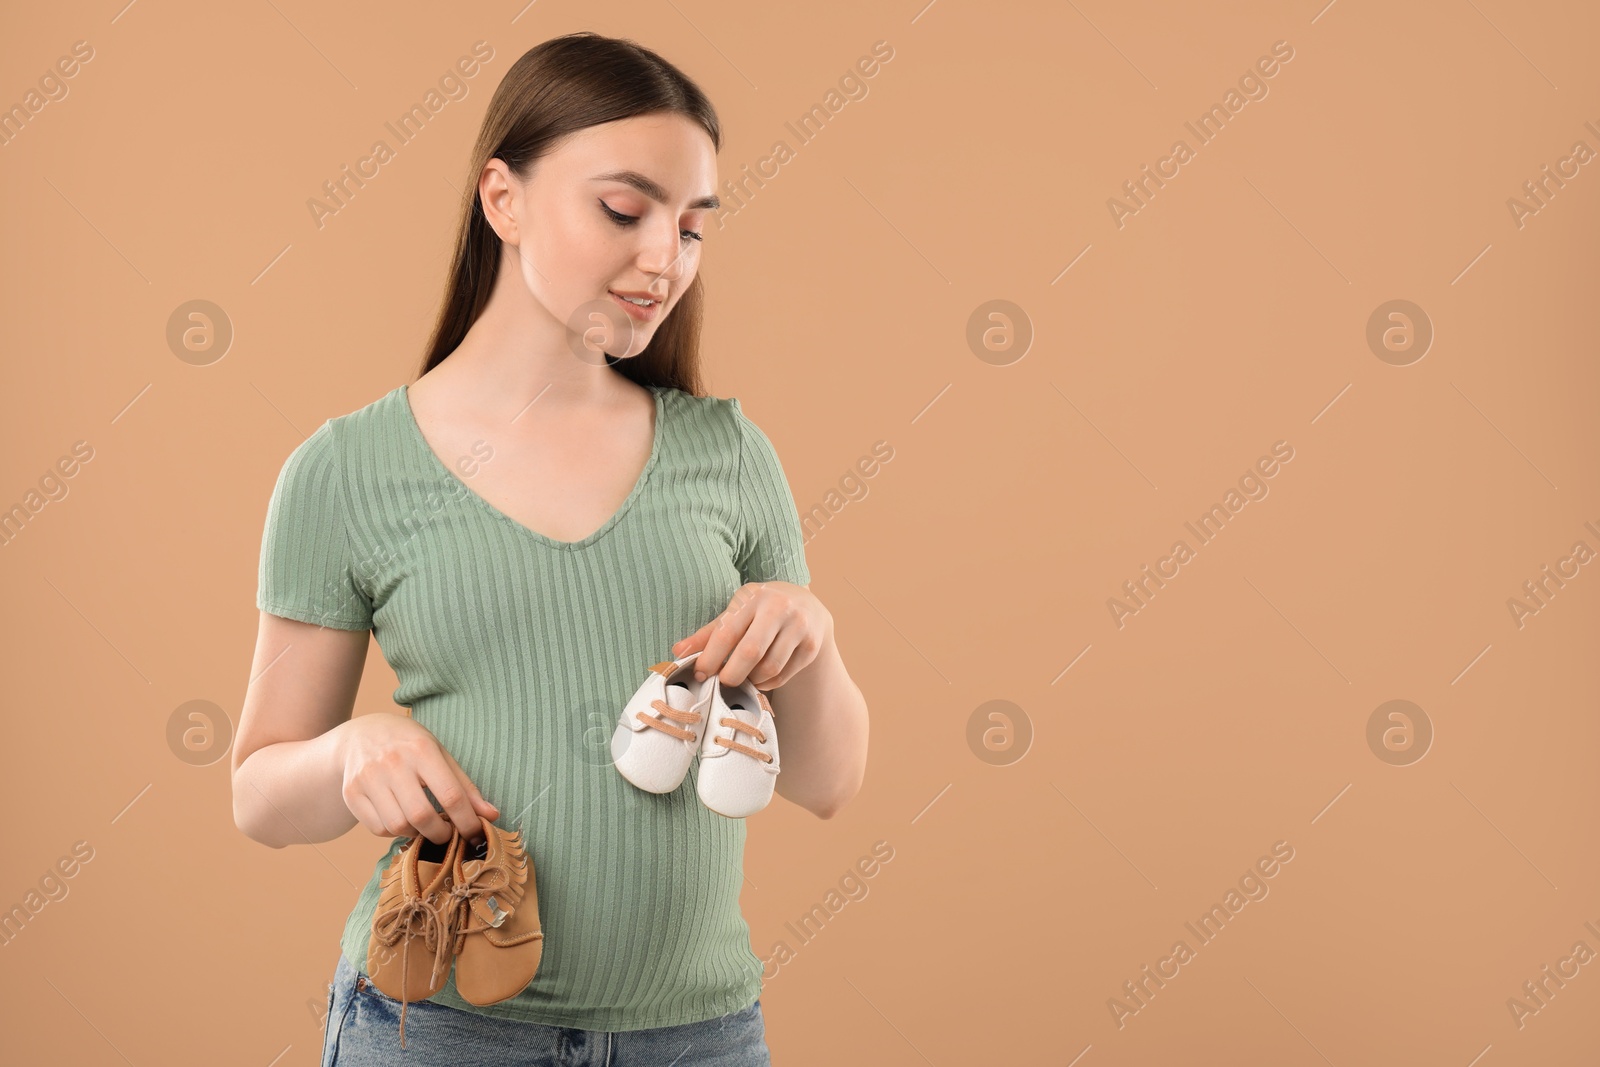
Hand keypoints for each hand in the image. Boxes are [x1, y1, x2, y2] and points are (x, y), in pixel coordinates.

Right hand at [334, 714, 497, 844]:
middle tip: (447, 833)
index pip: (450, 795)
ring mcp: (368, 778)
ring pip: (398, 826)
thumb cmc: (410, 746)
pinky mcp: (351, 793)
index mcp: (421, 750)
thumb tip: (492, 816)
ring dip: (416, 834)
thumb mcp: (440, 756)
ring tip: (424, 824)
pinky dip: (394, 832)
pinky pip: (378, 828)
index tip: (475, 834)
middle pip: (421, 816)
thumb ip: (466, 787)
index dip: (467, 821)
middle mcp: (392, 763)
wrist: (361, 734)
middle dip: (441, 834)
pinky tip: (401, 819)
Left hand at [671, 581, 831, 689]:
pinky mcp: (812, 646)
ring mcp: (799, 627)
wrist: (808, 605)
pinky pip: (784, 675)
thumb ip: (708, 632)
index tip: (699, 673)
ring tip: (744, 677)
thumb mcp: (736, 612)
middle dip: (731, 675)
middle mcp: (779, 608)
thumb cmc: (762, 609)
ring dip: (751, 680)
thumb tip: (677, 651)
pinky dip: (768, 683)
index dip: (710, 658)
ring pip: (769, 668)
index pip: (726, 633)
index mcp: (754, 597)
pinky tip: (761, 677)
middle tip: (722, 682)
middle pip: (750, 653)